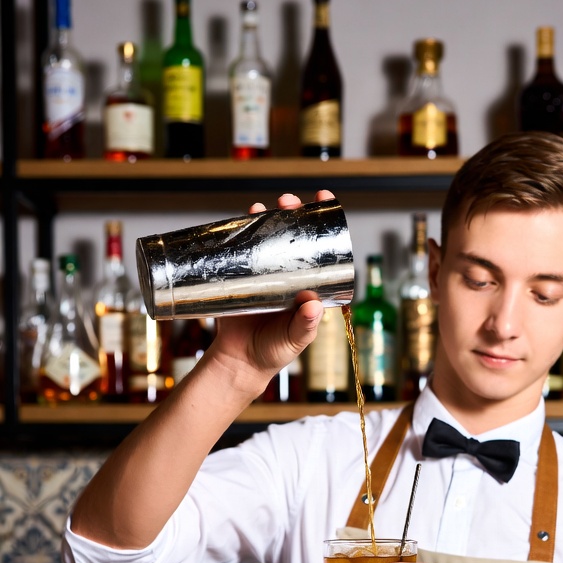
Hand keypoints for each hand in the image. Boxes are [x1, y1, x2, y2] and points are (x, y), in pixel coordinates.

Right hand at [211, 189, 334, 394]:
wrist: (240, 362)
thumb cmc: (273, 352)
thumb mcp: (294, 340)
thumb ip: (304, 326)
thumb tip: (313, 305)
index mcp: (306, 285)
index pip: (319, 247)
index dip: (323, 223)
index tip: (323, 200)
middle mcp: (287, 274)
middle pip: (291, 234)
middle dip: (291, 212)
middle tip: (288, 202)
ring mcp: (262, 273)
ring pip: (265, 237)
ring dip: (265, 216)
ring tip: (261, 207)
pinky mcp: (239, 277)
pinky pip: (240, 251)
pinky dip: (240, 233)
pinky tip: (241, 219)